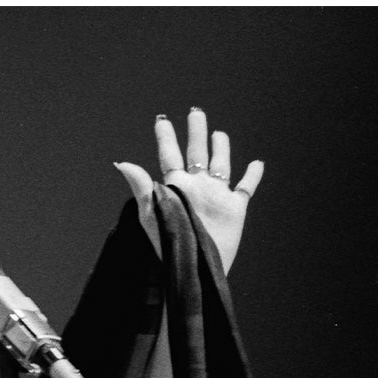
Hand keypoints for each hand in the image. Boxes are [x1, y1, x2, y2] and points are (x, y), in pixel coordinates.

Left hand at [114, 109, 262, 272]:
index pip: (169, 155)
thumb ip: (140, 186)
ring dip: (220, 148)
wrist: (196, 265)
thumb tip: (121, 163)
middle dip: (196, 132)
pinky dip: (253, 175)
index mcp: (175, 186)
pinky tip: (256, 163)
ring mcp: (215, 195)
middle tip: (195, 112)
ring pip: (220, 164)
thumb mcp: (152, 213)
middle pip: (196, 152)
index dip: (165, 137)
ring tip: (218, 134)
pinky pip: (246, 186)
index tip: (162, 120)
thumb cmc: (169, 242)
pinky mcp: (234, 207)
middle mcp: (196, 186)